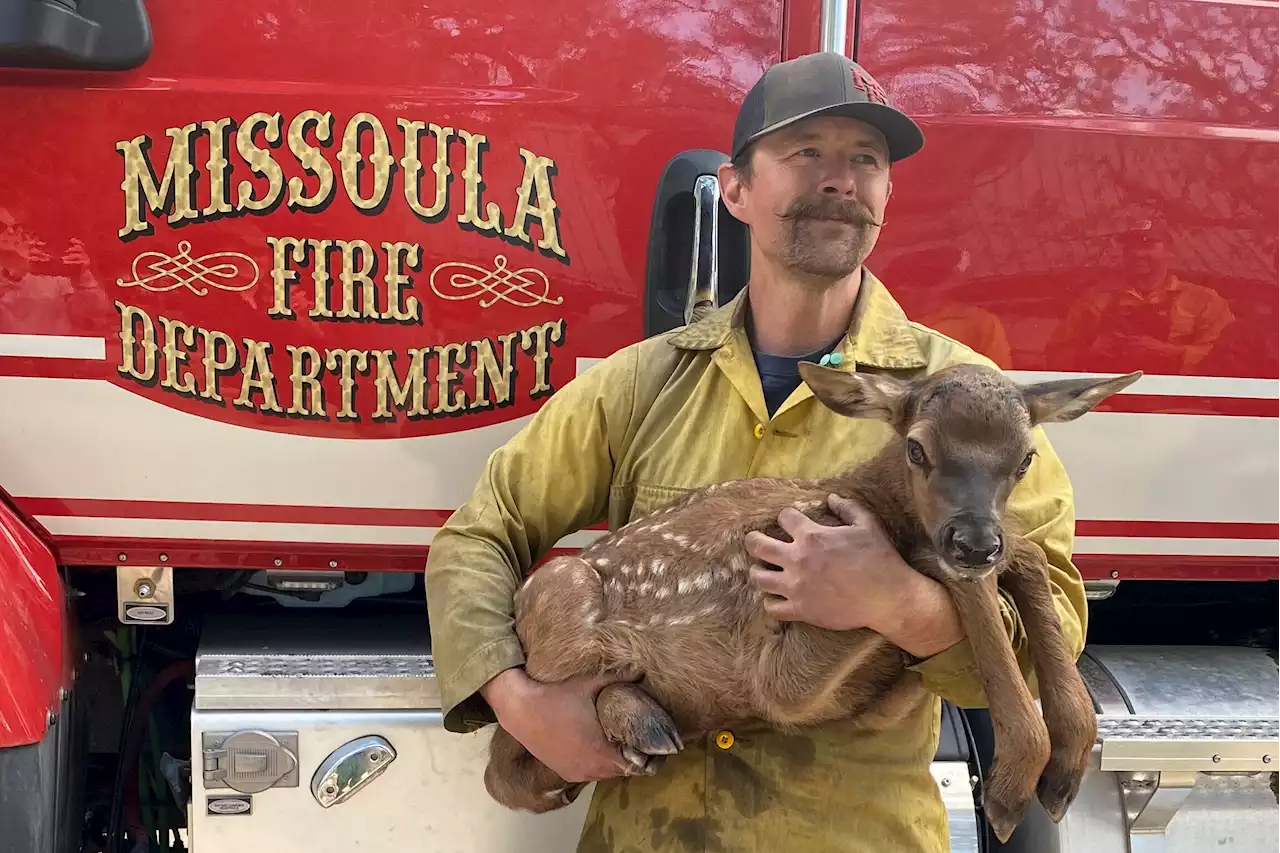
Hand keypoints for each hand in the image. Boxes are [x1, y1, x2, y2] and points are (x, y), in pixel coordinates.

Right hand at [481, 668, 631, 782]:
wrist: (519, 708)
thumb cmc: (557, 694)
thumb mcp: (589, 682)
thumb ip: (620, 677)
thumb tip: (642, 671)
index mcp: (601, 752)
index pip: (637, 764)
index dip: (646, 752)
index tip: (648, 737)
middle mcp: (590, 769)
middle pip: (623, 770)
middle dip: (631, 754)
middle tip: (635, 734)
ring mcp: (576, 774)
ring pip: (606, 773)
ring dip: (613, 760)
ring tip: (616, 739)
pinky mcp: (564, 773)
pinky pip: (589, 773)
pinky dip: (596, 762)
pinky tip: (595, 744)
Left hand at [744, 494, 910, 631]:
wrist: (887, 598)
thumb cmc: (879, 558)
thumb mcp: (867, 525)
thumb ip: (847, 508)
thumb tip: (831, 498)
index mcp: (812, 536)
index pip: (784, 518)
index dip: (787, 517)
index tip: (790, 521)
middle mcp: (797, 560)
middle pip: (758, 546)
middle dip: (752, 541)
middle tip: (753, 541)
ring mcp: (796, 587)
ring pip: (759, 579)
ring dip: (757, 572)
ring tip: (761, 571)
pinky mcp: (801, 610)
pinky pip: (772, 608)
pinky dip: (771, 602)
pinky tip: (776, 598)